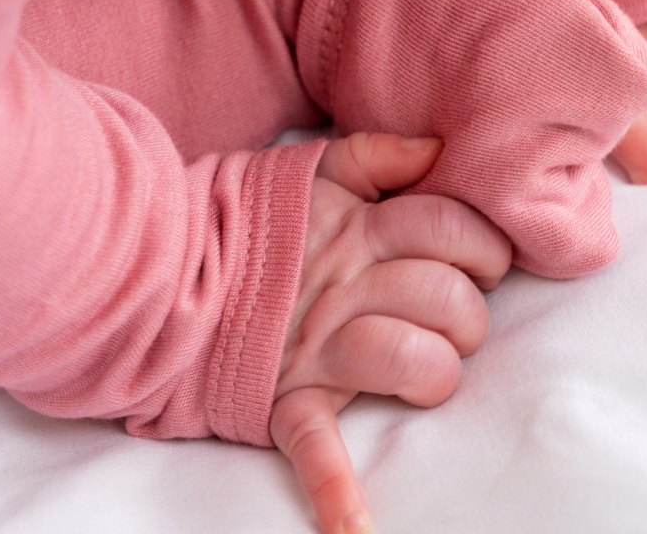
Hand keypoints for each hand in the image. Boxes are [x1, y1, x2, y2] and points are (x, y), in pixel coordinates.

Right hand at [270, 133, 512, 533]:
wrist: (161, 268)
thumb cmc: (248, 216)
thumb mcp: (314, 168)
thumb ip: (380, 153)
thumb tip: (438, 150)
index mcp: (360, 228)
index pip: (455, 232)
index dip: (485, 246)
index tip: (483, 260)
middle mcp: (348, 285)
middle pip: (449, 300)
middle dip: (469, 313)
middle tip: (452, 316)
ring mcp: (317, 344)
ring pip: (411, 360)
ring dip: (435, 373)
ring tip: (428, 371)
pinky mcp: (283, 397)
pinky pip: (313, 442)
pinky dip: (334, 488)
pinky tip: (355, 528)